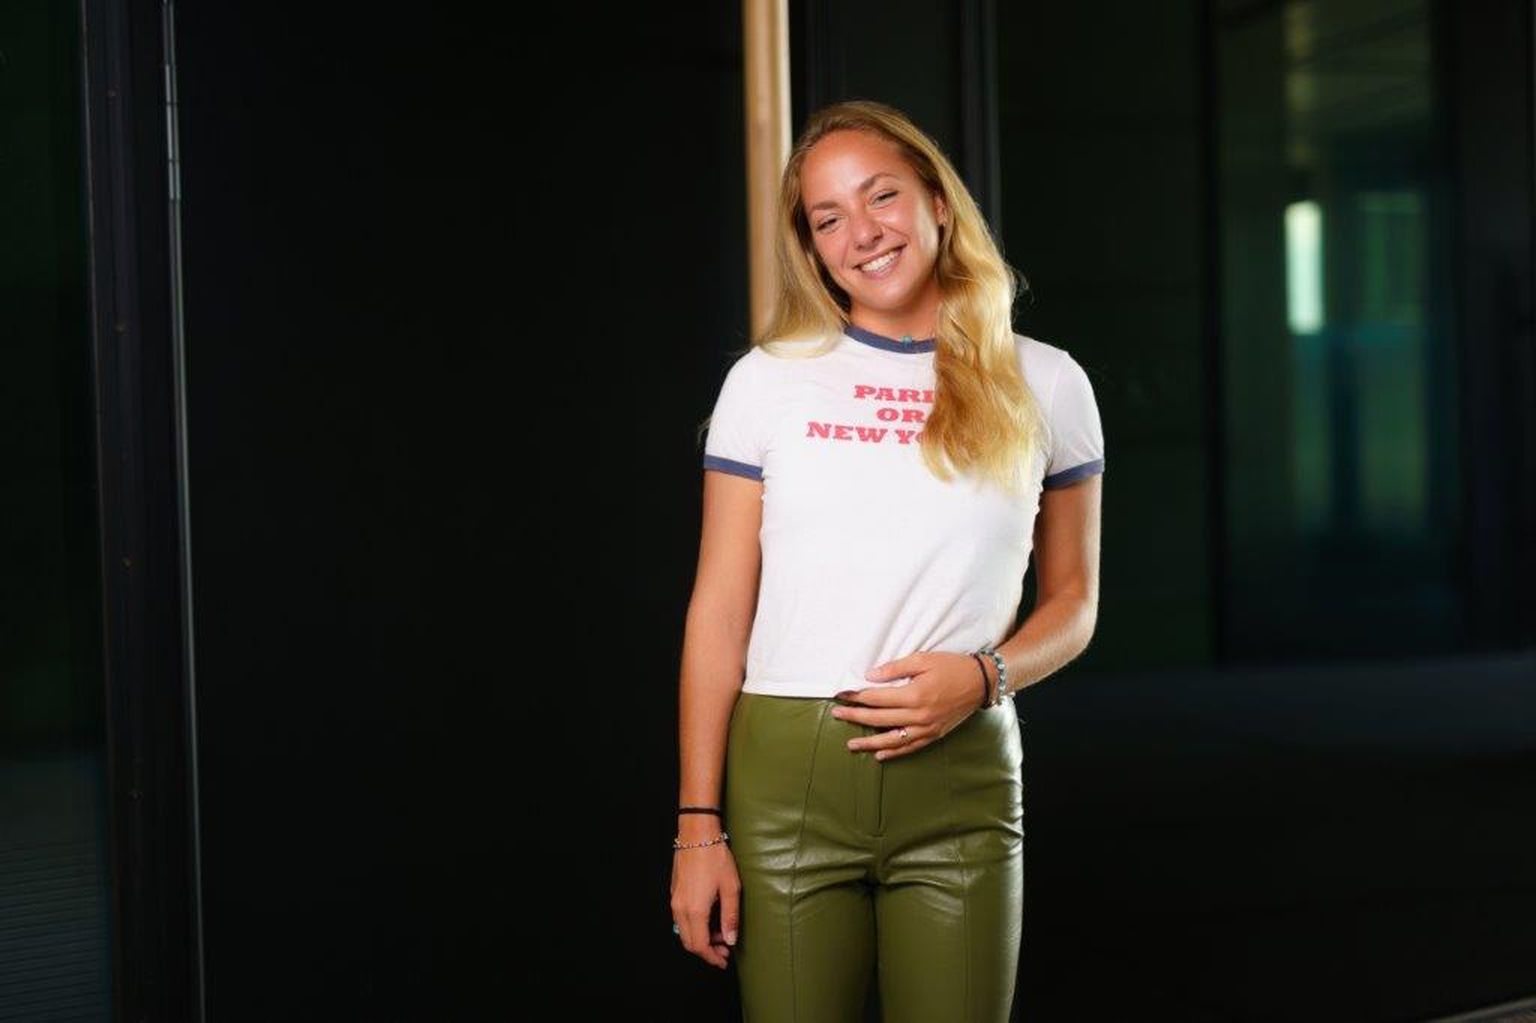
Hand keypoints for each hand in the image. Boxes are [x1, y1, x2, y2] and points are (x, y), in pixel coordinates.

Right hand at [669, 835, 739, 969]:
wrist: (696, 834)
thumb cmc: (715, 857)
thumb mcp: (730, 888)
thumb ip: (730, 917)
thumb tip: (730, 939)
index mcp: (694, 910)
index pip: (699, 946)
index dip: (711, 957)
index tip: (723, 961)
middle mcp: (680, 908)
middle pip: (689, 942)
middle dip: (707, 950)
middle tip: (725, 949)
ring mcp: (675, 900)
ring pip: (684, 931)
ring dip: (700, 937)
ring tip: (720, 932)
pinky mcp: (674, 892)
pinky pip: (681, 918)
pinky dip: (694, 926)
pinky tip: (709, 918)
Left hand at [829, 651, 986, 761]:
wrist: (981, 682)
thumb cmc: (952, 666)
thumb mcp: (923, 659)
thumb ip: (895, 668)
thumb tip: (870, 676)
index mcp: (914, 694)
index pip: (876, 698)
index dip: (856, 697)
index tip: (841, 695)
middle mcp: (919, 715)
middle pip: (879, 719)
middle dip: (855, 717)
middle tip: (837, 714)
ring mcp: (927, 728)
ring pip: (892, 740)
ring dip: (869, 743)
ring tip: (851, 745)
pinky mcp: (934, 735)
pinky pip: (910, 747)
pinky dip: (894, 752)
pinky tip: (879, 755)